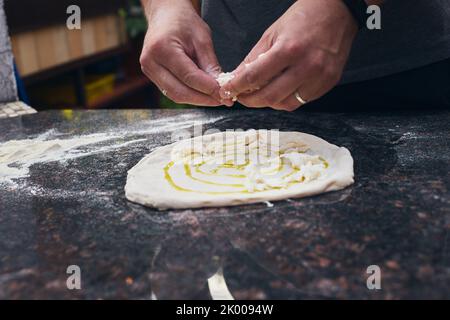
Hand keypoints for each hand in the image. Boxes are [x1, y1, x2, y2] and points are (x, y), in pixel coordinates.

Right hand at [140, 0, 229, 105]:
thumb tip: (220, 88)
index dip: (208, 89)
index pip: (189, 77)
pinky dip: (189, 94)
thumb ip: (210, 64)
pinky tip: (203, 93)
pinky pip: (172, 91)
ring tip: (215, 98)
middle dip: (203, 99)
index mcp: (162, 48)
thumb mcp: (202, 38)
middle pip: (179, 91)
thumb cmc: (184, 22)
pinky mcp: (152, 76)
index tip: (225, 94)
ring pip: (175, 95)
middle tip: (223, 100)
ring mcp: (148, 71)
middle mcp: (150, 62)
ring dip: (197, 99)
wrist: (165, 15)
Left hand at [220, 0, 357, 110]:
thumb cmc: (304, 18)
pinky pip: (302, 101)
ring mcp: (319, 77)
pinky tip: (280, 91)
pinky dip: (286, 99)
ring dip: (269, 102)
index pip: (255, 77)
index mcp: (288, 49)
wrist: (337, 12)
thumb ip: (254, 58)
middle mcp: (306, 66)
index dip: (237, 87)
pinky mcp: (328, 83)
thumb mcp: (272, 33)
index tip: (227, 91)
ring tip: (260, 94)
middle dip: (250, 101)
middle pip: (270, 96)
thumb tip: (237, 78)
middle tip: (241, 97)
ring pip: (286, 104)